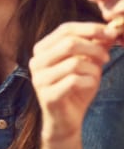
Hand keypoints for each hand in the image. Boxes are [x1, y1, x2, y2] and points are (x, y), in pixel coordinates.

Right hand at [29, 21, 113, 137]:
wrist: (65, 120)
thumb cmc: (76, 89)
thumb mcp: (88, 63)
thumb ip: (95, 46)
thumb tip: (111, 30)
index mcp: (42, 50)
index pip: (65, 29)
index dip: (90, 28)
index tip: (111, 33)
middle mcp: (36, 62)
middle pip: (69, 43)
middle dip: (95, 48)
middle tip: (107, 57)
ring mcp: (39, 79)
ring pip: (74, 63)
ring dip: (94, 69)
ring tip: (97, 75)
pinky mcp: (48, 95)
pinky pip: (75, 81)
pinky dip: (89, 82)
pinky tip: (90, 86)